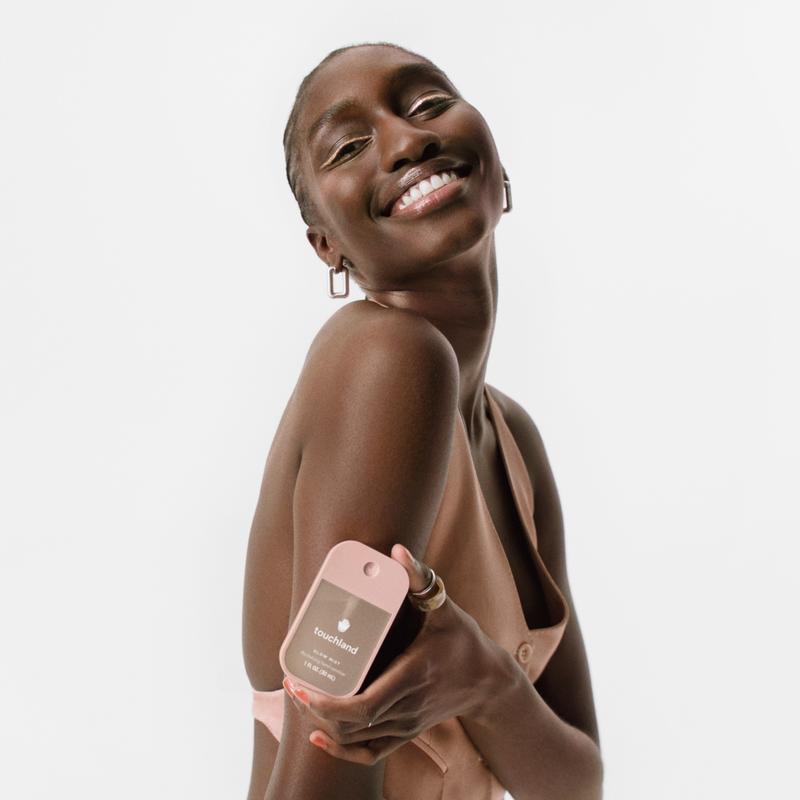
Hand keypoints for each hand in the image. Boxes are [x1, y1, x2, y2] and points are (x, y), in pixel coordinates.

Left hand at [282, 544, 503, 764]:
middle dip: (314, 709)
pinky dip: (341, 751)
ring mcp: (406, 725)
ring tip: (299, 698)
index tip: (303, 687)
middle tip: (291, 684)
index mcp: (412, 677)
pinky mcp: (406, 733)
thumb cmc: (463, 639)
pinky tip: (320, 737)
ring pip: (355, 741)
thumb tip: (397, 550)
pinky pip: (369, 753)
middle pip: (352, 726)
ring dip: (322, 725)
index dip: (328, 705)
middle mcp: (407, 708)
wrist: (488, 680)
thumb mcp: (444, 606)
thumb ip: (419, 578)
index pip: (363, 707)